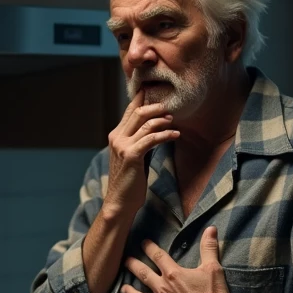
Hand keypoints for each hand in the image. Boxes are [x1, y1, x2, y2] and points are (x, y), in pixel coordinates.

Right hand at [102, 91, 178, 220]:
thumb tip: (155, 129)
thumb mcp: (134, 156)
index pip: (129, 110)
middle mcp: (117, 137)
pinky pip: (152, 138)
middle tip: (170, 107)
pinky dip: (165, 134)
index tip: (154, 90)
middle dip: (156, 106)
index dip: (141, 98)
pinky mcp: (132, 155)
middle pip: (138, 111)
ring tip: (174, 121)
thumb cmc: (130, 181)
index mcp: (116, 136)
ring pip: (145, 122)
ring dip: (163, 119)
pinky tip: (175, 135)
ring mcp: (123, 146)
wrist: (120, 202)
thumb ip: (140, 141)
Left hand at [122, 227, 228, 292]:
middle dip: (133, 266)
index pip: (158, 256)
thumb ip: (208, 247)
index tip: (143, 242)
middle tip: (125, 261)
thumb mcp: (213, 268)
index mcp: (173, 275)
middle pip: (143, 275)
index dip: (149, 248)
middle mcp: (163, 290)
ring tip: (123, 289)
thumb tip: (210, 228)